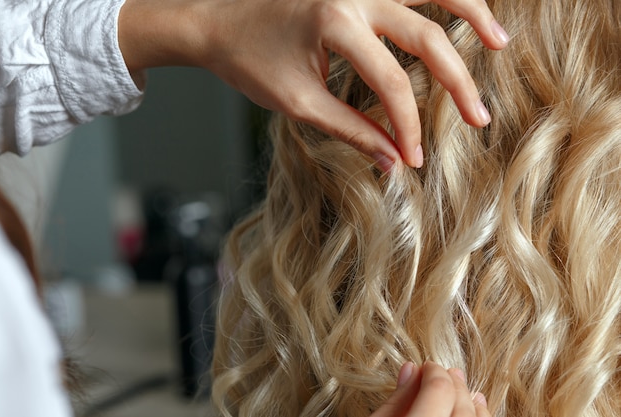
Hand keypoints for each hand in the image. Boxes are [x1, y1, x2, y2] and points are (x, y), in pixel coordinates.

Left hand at [118, 0, 508, 169]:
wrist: (214, 20)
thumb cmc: (248, 61)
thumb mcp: (298, 103)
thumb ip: (352, 129)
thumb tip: (393, 162)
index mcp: (335, 23)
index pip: (391, 83)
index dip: (408, 126)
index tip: (415, 158)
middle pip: (424, 36)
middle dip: (456, 82)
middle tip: (479, 118)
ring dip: (470, 11)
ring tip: (499, 42)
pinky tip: (461, 9)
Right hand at [371, 362, 489, 416]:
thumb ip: (395, 401)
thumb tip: (411, 370)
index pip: (439, 390)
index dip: (433, 371)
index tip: (426, 366)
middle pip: (461, 406)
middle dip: (452, 384)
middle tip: (440, 372)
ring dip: (470, 403)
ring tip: (462, 390)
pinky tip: (474, 411)